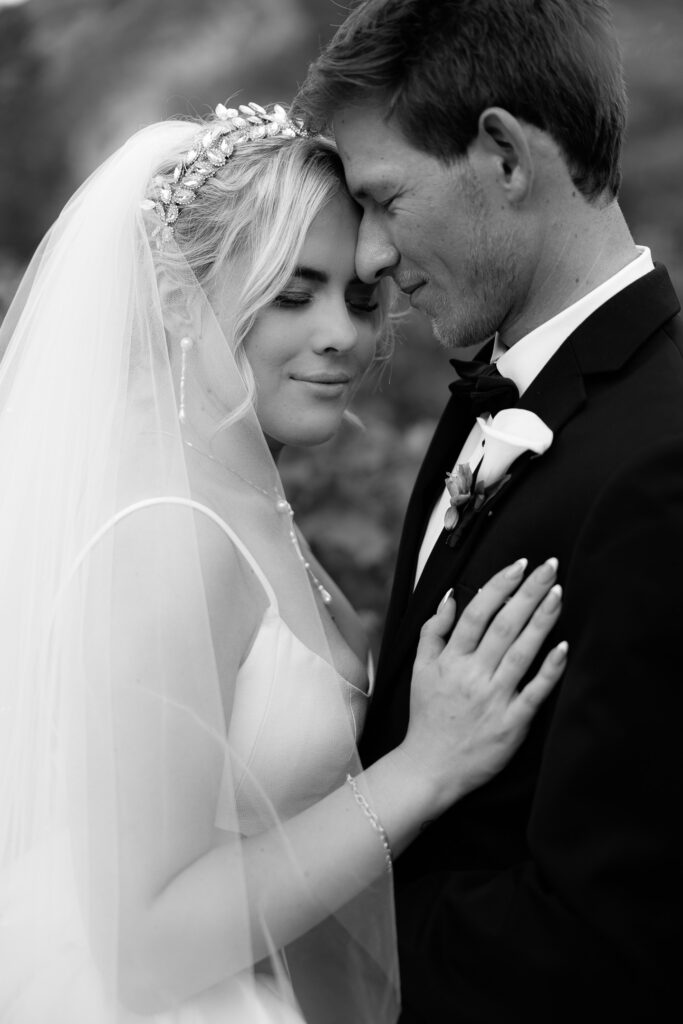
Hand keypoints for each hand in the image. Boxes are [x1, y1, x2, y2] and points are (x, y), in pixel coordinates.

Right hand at [399, 558, 565, 814]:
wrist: (430, 768)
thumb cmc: (427, 716)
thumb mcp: (418, 669)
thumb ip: (432, 632)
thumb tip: (449, 598)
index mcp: (450, 660)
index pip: (477, 613)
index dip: (499, 585)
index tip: (519, 565)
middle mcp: (472, 675)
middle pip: (504, 625)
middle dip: (528, 592)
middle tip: (550, 566)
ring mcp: (493, 699)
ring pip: (521, 652)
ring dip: (541, 620)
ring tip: (558, 593)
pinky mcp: (512, 724)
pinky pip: (534, 693)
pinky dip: (549, 670)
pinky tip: (563, 647)